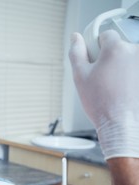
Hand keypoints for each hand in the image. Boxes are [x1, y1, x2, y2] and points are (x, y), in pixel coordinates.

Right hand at [69, 30, 138, 159]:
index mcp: (116, 48)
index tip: (96, 61)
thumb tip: (76, 38)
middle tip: (104, 78)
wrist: (121, 124)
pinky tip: (126, 90)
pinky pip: (135, 71)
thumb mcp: (80, 76)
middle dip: (112, 59)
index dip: (97, 48)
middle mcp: (135, 52)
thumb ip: (76, 53)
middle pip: (120, 47)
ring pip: (130, 60)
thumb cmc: (101, 103)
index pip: (106, 35)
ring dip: (124, 68)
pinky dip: (132, 78)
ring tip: (116, 87)